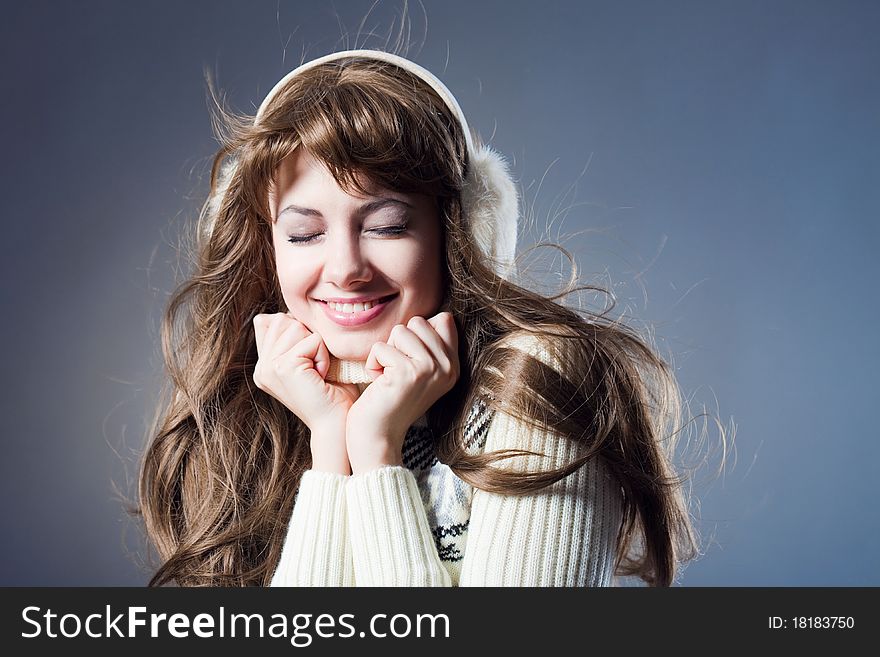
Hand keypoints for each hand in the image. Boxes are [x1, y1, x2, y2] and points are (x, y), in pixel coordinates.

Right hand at [252, 312, 361, 473]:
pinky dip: (323, 355)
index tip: (309, 364)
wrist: (337, 424)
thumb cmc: (333, 393)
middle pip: (285, 321)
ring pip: (297, 327)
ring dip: (317, 348)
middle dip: (309, 339)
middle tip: (316, 369)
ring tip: (318, 373)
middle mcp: (261, 368)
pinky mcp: (283, 367)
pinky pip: (312, 340)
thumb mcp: (309, 360)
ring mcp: (269, 368)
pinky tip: (321, 376)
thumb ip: (292, 339)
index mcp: (264, 366)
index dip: (300, 335)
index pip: (273, 322)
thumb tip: (273, 315)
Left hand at [345, 312, 459, 472]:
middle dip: (399, 342)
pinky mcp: (408, 373)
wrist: (379, 437)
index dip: (418, 333)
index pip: (444, 319)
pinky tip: (379, 385)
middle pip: (419, 322)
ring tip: (388, 377)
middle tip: (397, 370)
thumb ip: (430, 345)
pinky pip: (381, 347)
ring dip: (385, 353)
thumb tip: (440, 315)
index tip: (410, 359)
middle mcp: (448, 367)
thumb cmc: (391, 401)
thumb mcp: (420, 372)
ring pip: (400, 331)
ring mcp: (430, 370)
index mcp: (453, 366)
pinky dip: (373, 364)